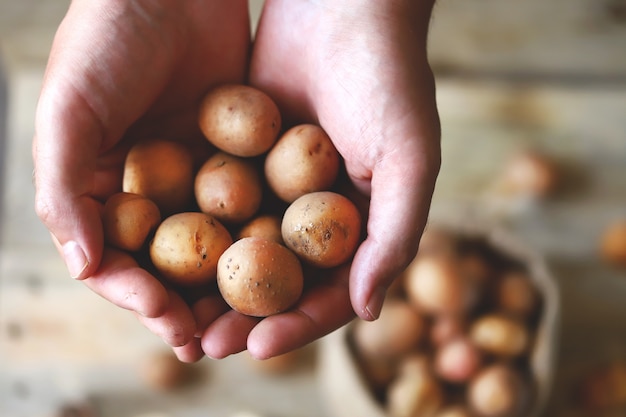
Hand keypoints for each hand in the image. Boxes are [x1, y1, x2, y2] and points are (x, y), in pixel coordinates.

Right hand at [33, 0, 250, 352]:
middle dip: (191, 305)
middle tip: (218, 342)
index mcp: (101, 187)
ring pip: (215, 243)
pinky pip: (250, 203)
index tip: (173, 323)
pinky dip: (262, 235)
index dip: (140, 297)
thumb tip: (84, 269)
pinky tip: (283, 262)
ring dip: (230, 284)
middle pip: (170, 263)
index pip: (117, 260)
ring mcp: (194, 174)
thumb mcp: (70, 107)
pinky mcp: (237, 155)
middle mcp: (148, 188)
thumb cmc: (108, 38)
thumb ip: (65, 187)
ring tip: (252, 321)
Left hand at [195, 0, 439, 359]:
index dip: (299, 324)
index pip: (332, 291)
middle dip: (247, 316)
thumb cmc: (389, 79)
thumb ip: (395, 236)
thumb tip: (368, 312)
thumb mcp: (409, 161)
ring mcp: (280, 186)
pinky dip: (199, 230)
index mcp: (363, 223)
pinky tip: (167, 252)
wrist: (343, 4)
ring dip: (215, 283)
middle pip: (281, 280)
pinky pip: (220, 202)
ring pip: (245, 248)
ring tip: (179, 314)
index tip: (259, 347)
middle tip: (207, 344)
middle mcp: (320, 213)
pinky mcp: (246, 156)